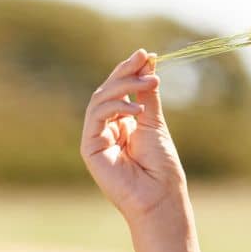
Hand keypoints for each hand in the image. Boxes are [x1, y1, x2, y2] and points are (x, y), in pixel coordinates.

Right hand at [80, 48, 188, 222]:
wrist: (159, 197)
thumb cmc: (161, 166)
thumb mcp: (155, 123)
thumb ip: (147, 95)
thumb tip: (147, 62)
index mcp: (124, 123)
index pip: (121, 90)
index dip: (130, 70)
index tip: (146, 54)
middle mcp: (108, 129)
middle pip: (108, 90)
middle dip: (126, 72)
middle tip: (144, 59)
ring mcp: (97, 137)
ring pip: (100, 99)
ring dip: (124, 86)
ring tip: (148, 82)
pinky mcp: (89, 147)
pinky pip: (96, 116)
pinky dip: (115, 106)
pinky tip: (136, 108)